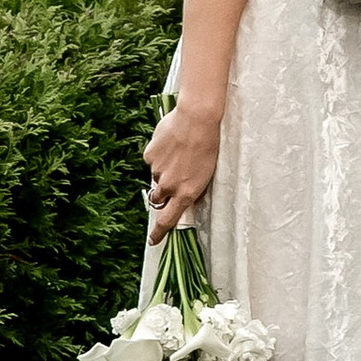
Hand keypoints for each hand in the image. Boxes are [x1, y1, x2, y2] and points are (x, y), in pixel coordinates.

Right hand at [144, 97, 220, 238]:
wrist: (197, 120)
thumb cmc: (210, 146)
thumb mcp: (207, 173)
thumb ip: (192, 188)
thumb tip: (184, 196)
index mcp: (186, 193)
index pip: (168, 220)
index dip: (159, 233)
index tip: (153, 241)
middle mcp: (170, 186)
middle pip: (157, 199)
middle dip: (160, 195)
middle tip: (170, 181)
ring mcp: (158, 171)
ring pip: (156, 176)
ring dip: (164, 170)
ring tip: (179, 152)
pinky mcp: (150, 155)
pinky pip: (153, 159)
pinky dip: (160, 154)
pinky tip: (171, 142)